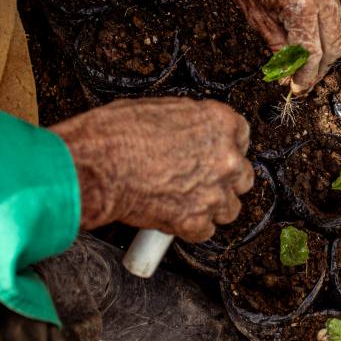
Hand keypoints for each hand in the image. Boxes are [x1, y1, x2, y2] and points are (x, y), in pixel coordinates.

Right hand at [51, 98, 253, 241]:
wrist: (98, 165)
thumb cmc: (118, 133)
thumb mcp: (160, 109)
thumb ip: (189, 123)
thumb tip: (190, 131)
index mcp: (221, 123)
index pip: (242, 136)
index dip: (224, 146)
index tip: (213, 153)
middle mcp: (226, 158)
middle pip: (242, 176)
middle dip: (224, 179)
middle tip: (201, 179)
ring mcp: (214, 193)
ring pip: (229, 208)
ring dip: (212, 206)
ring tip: (187, 201)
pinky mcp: (195, 223)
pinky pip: (204, 231)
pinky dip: (190, 228)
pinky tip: (173, 216)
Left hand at [210, 0, 340, 91]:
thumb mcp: (254, 15)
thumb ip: (276, 46)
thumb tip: (286, 74)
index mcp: (300, 5)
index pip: (312, 54)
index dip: (305, 77)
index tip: (296, 89)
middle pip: (334, 46)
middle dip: (320, 69)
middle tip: (302, 82)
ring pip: (338, 31)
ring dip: (325, 52)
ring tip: (304, 64)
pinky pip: (334, 14)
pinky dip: (325, 31)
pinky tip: (307, 39)